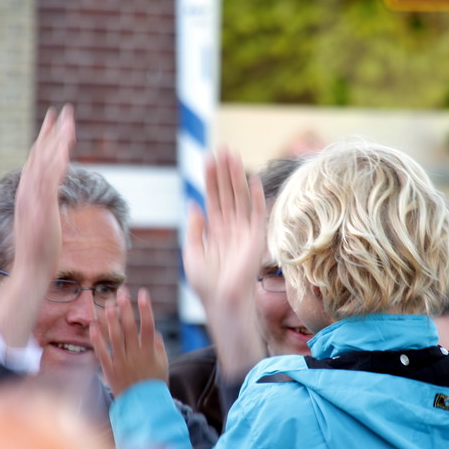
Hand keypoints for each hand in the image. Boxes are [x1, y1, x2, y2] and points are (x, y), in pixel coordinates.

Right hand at [0, 105, 74, 348]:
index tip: (53, 125)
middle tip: (61, 111)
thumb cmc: (39, 255)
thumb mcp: (41, 227)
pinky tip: (67, 145)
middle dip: (51, 132)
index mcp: (28, 197)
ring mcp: (34, 199)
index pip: (36, 163)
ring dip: (57, 139)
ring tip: (68, 119)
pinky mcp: (43, 207)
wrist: (32, 271)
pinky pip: (51, 177)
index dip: (44, 142)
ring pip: (45, 161)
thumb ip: (43, 212)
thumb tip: (48, 208)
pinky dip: (57, 159)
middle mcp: (28, 194)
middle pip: (40, 155)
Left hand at [91, 287, 168, 396]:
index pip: (148, 325)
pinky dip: (97, 339)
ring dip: (111, 318)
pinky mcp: (109, 370)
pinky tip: (93, 325)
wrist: (144, 406)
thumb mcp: (163, 362)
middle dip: (126, 307)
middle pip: (129, 326)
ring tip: (108, 302)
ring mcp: (121, 362)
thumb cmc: (155, 382)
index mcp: (149, 351)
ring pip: (114, 336)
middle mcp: (135, 355)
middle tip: (122, 291)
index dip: (145, 308)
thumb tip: (152, 329)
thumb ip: (157, 344)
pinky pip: (101, 352)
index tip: (143, 293)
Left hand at [182, 147, 267, 378]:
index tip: (207, 158)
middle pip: (227, 193)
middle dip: (224, 171)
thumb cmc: (206, 283)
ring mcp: (244, 231)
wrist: (222, 301)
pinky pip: (257, 213)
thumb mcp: (192, 253)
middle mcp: (231, 227)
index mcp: (215, 230)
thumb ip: (194, 229)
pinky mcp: (256, 238)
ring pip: (240, 197)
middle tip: (221, 148)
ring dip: (237, 177)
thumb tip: (193, 203)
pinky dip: (256, 196)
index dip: (211, 179)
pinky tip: (252, 178)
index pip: (213, 198)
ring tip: (233, 155)